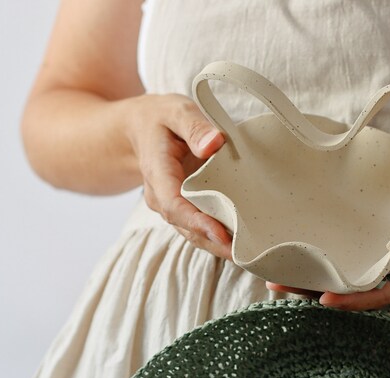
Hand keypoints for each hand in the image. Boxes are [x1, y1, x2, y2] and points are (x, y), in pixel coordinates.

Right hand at [126, 94, 232, 259]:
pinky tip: (244, 244)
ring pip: (193, 233)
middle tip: (246, 254)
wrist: (139, 129)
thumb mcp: (175, 111)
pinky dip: (219, 237)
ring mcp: (172, 205)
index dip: (196, 222)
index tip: (221, 234)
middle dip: (214, 243)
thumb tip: (214, 144)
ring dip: (219, 246)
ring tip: (250, 254)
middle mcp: (161, 197)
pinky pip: (199, 227)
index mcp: (158, 173)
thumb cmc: (160, 119)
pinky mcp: (184, 207)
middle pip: (186, 227)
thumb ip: (194, 126)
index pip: (174, 205)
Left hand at [266, 167, 389, 309]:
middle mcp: (389, 276)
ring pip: (336, 284)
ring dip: (305, 285)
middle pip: (350, 294)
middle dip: (317, 294)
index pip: (383, 294)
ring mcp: (372, 268)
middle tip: (281, 288)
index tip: (326, 299)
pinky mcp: (359, 255)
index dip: (356, 299)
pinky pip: (333, 267)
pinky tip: (281, 262)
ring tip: (271, 279)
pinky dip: (309, 267)